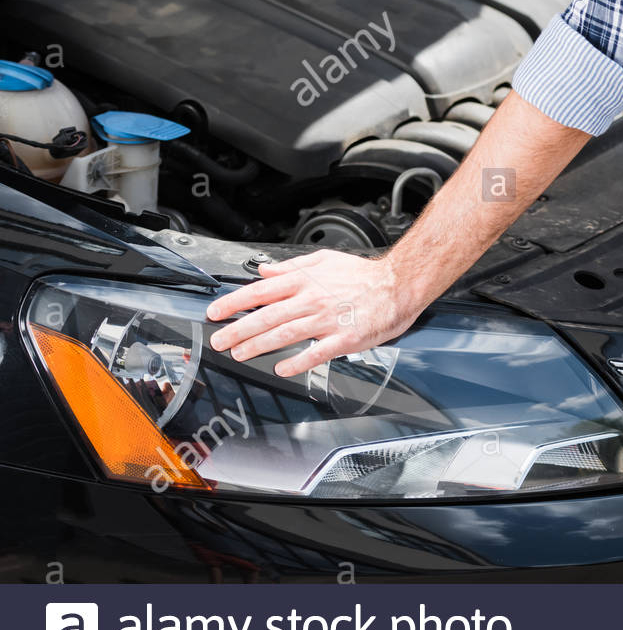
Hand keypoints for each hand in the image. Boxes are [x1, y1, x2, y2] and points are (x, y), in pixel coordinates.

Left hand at [206, 249, 419, 376]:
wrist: (398, 284)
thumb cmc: (363, 274)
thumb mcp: (324, 260)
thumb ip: (291, 266)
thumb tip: (265, 270)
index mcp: (306, 280)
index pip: (261, 291)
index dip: (235, 302)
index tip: (217, 312)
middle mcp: (312, 299)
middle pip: (267, 316)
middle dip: (238, 329)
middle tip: (219, 341)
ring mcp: (327, 320)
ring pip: (285, 334)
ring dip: (259, 346)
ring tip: (239, 354)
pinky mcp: (344, 339)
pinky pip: (317, 352)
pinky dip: (298, 361)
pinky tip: (282, 369)